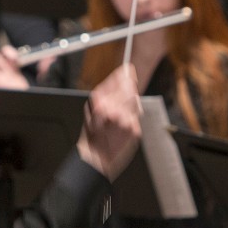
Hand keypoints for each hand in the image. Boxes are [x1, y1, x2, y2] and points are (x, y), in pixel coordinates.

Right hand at [76, 65, 141, 180]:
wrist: (96, 157)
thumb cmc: (92, 133)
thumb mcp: (91, 107)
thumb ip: (107, 89)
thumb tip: (123, 72)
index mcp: (100, 102)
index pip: (122, 78)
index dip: (126, 73)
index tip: (129, 70)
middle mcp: (114, 110)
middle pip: (131, 89)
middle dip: (129, 89)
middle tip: (122, 95)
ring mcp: (125, 121)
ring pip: (135, 102)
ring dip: (130, 105)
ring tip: (119, 114)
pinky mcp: (134, 130)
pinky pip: (136, 117)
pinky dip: (132, 118)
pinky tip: (122, 125)